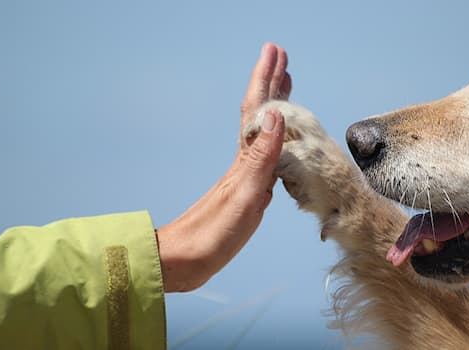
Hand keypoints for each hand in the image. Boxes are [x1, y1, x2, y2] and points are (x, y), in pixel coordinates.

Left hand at [156, 43, 290, 291]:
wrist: (185, 262)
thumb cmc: (213, 234)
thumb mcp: (244, 195)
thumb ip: (262, 157)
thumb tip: (277, 115)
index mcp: (245, 160)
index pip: (258, 110)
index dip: (266, 80)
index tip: (275, 52)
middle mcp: (244, 161)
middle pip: (259, 114)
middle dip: (270, 84)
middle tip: (281, 58)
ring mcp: (244, 175)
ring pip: (263, 131)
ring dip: (274, 106)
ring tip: (284, 88)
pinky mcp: (246, 191)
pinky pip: (266, 153)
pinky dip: (276, 138)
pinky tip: (279, 141)